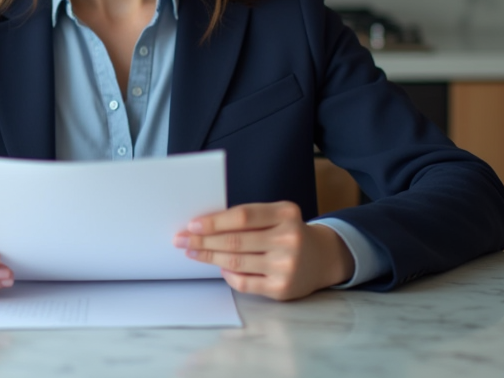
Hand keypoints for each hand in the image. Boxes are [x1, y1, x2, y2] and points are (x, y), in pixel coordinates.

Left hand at [174, 202, 352, 299]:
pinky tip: (218, 267)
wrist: (322, 258)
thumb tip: (204, 225)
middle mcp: (288, 239)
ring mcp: (286, 266)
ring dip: (209, 256)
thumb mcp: (277, 216)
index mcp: (286, 214)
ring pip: (236, 262)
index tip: (192, 224)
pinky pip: (244, 282)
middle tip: (181, 239)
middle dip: (203, 240)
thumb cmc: (289, 233)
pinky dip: (227, 274)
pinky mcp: (282, 289)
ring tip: (192, 251)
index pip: (243, 216)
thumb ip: (249, 218)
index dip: (214, 221)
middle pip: (235, 241)